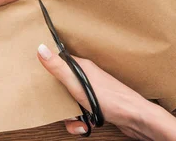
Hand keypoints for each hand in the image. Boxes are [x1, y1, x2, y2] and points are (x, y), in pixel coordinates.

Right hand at [37, 44, 175, 139]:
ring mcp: (93, 91)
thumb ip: (59, 68)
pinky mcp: (97, 105)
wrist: (135, 117)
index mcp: (83, 67)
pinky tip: (86, 126)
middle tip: (63, 109)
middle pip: (63, 87)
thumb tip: (41, 48)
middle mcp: (88, 77)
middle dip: (60, 102)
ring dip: (71, 117)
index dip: (50, 71)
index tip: (43, 82)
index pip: (60, 63)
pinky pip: (81, 113)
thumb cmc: (110, 99)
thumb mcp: (78, 84)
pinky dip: (80, 122)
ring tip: (78, 122)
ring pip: (71, 103)